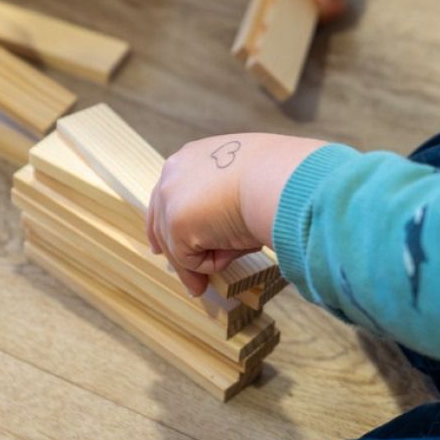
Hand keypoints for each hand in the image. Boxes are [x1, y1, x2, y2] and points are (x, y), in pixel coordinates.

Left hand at [148, 133, 327, 295]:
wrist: (279, 178)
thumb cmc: (275, 178)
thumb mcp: (244, 184)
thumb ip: (223, 202)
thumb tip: (224, 233)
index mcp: (191, 157)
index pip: (170, 193)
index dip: (168, 222)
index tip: (163, 247)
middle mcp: (173, 173)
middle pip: (160, 220)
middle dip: (171, 252)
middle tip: (192, 283)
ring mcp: (171, 198)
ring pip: (176, 245)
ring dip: (202, 263)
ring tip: (222, 275)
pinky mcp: (176, 224)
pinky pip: (189, 259)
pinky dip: (213, 263)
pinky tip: (235, 249)